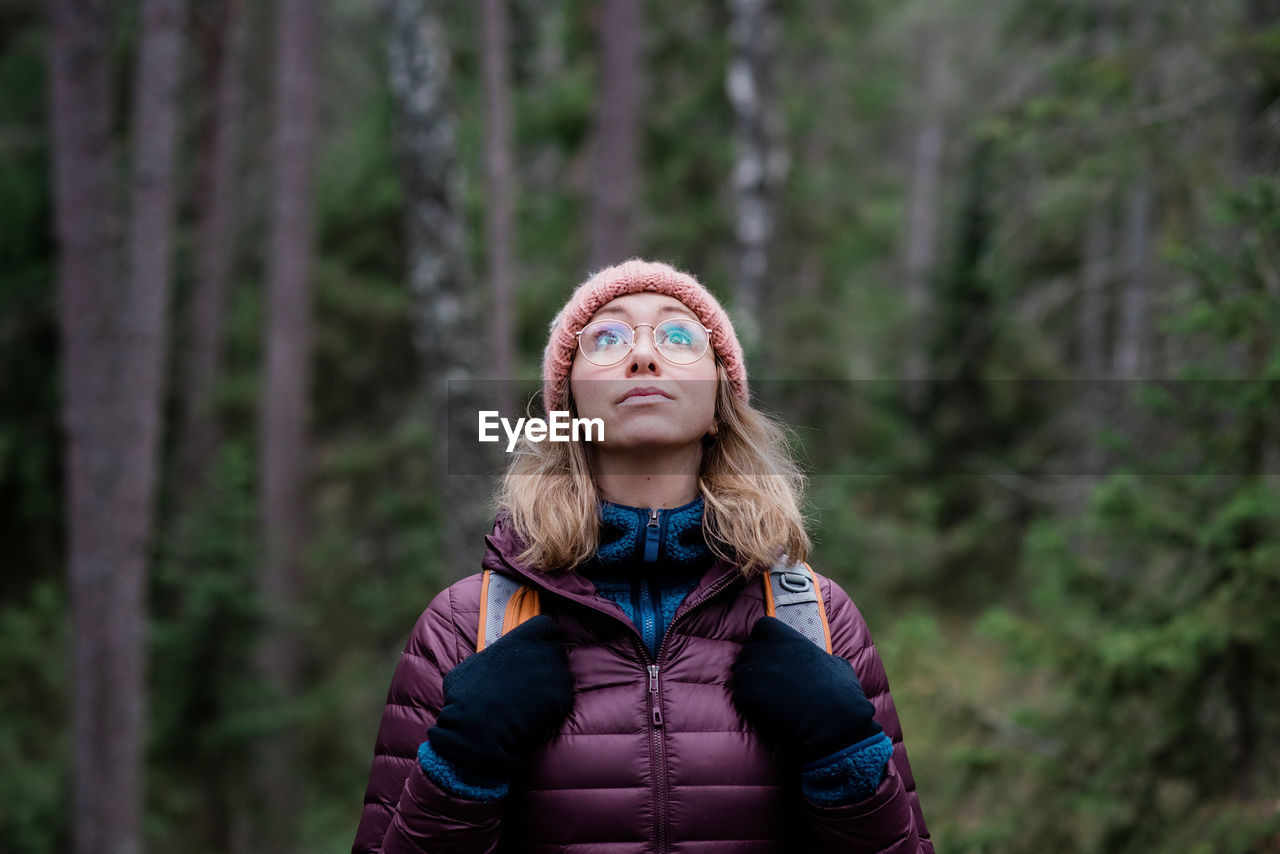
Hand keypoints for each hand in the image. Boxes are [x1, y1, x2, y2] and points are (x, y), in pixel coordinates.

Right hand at [428, 615, 574, 778]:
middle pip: (555, 650)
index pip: (545, 625)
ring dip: (551, 685)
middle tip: (532, 680)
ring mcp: (554, 673)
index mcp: (520, 638)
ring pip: (561, 675)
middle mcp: (541, 651)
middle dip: (547, 663)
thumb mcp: (471, 665)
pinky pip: (562, 698)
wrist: (479, 730)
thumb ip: (492, 655)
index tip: (536, 647)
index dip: (542, 636)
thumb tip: (491, 659)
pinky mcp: (561, 697)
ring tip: (531, 701)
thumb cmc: (466, 698)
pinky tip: (534, 715)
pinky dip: (552, 706)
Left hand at [730, 616, 881, 762]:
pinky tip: (764, 712)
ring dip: (749, 684)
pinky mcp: (748, 694)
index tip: (768, 651)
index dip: (762, 639)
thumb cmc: (841, 694)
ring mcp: (755, 671)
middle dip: (754, 665)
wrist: (833, 721)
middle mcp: (767, 650)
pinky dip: (748, 704)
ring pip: (740, 674)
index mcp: (788, 638)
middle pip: (748, 652)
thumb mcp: (838, 665)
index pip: (762, 627)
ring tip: (765, 699)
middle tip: (767, 682)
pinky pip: (739, 695)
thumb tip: (827, 662)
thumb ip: (823, 658)